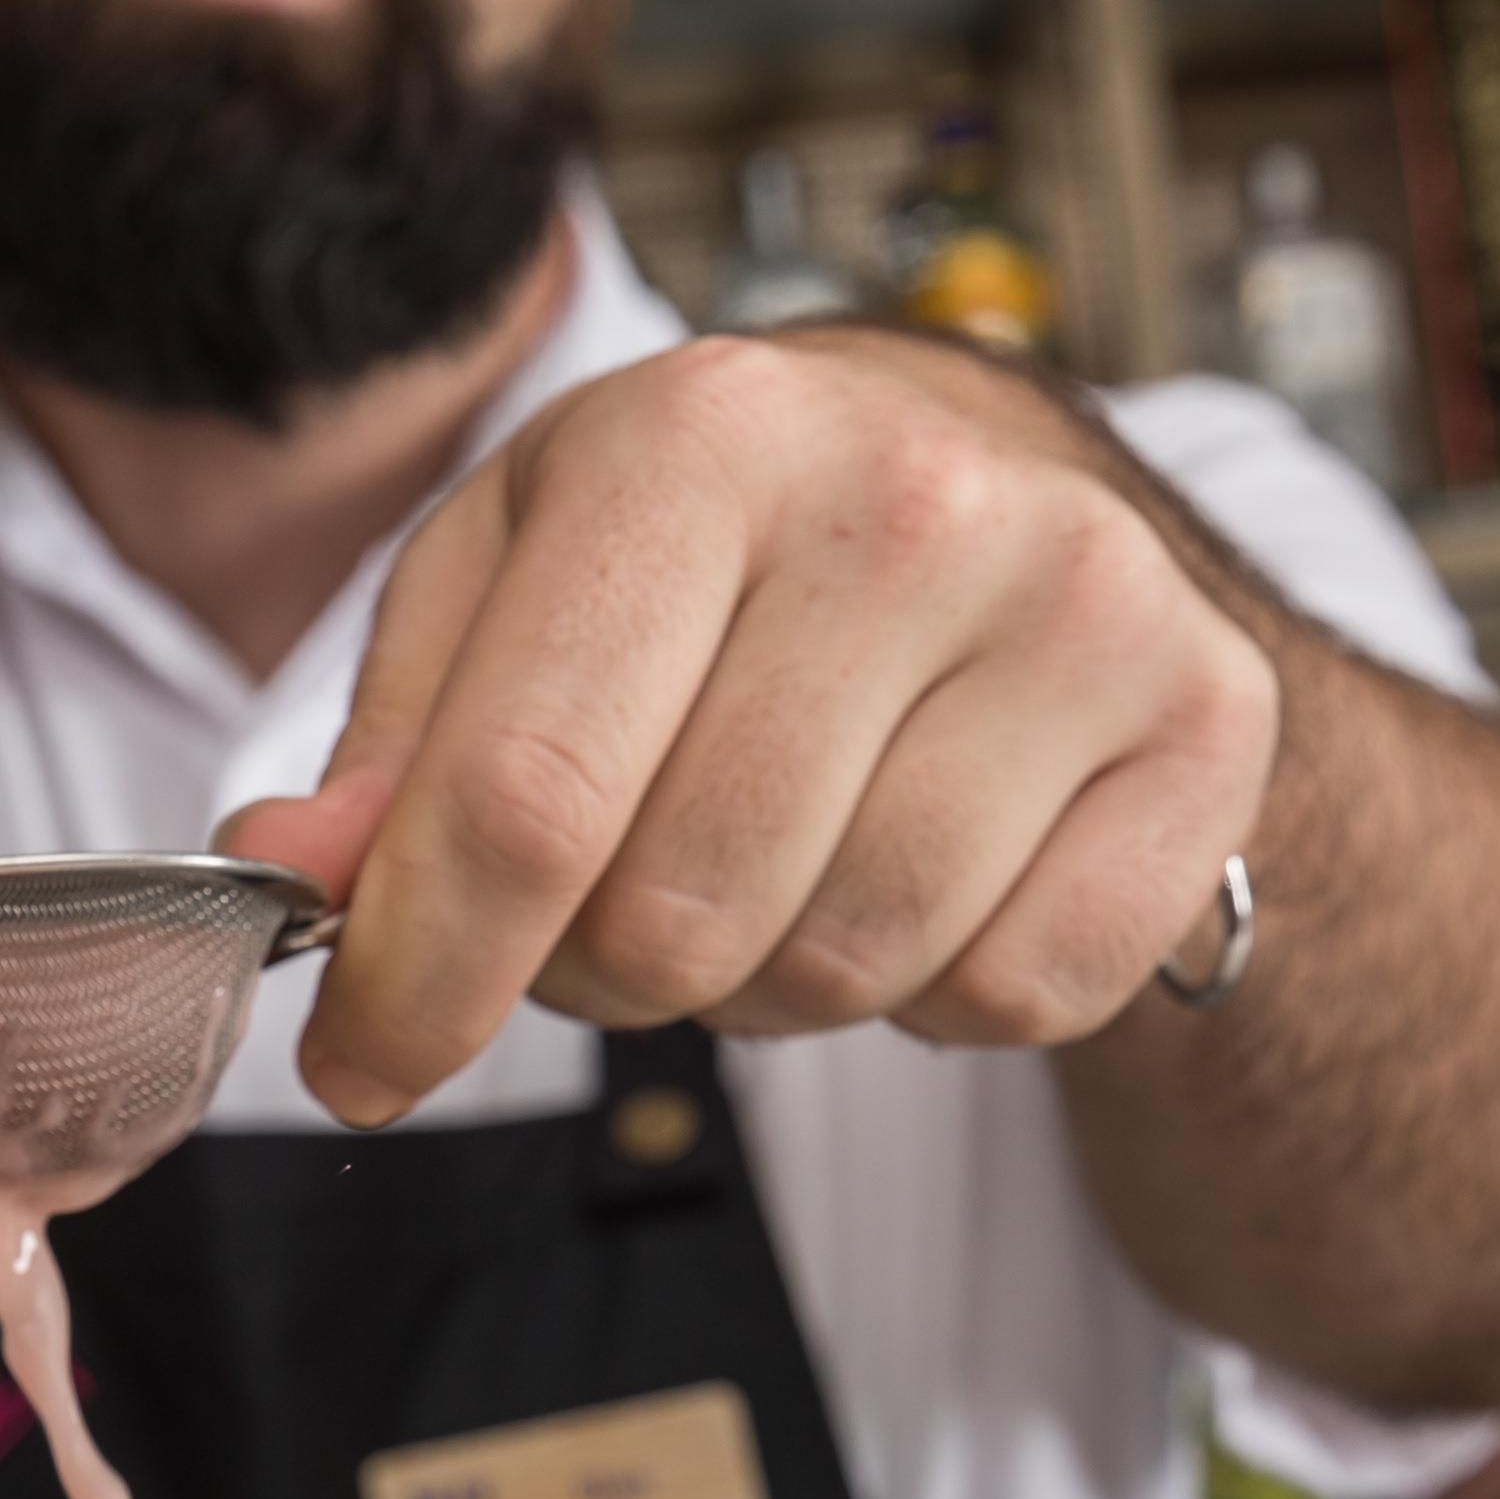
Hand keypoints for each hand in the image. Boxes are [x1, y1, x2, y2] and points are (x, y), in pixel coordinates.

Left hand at [219, 326, 1274, 1127]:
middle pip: (678, 916)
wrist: (1002, 483)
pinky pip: (1018, 995)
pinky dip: (943, 995)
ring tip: (775, 861)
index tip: (364, 1064)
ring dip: (768, 983)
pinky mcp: (1209, 720)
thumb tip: (291, 869)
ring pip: (847, 969)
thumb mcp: (513, 582)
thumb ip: (393, 743)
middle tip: (621, 901)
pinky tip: (927, 868)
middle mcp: (910, 498)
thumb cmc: (714, 549)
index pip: (525, 796)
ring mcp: (1087, 604)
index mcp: (700, 434)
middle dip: (605, 970)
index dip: (424, 978)